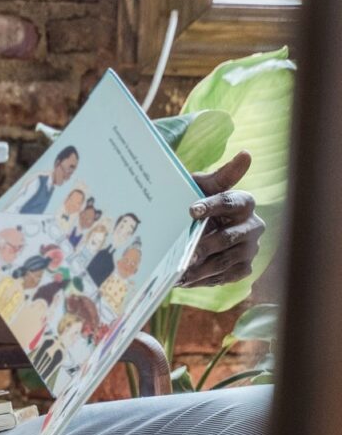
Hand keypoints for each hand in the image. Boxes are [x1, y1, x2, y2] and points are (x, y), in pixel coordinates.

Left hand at [179, 151, 264, 287]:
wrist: (195, 225)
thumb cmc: (199, 200)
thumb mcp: (204, 186)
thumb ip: (221, 175)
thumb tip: (247, 154)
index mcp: (244, 202)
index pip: (231, 202)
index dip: (212, 206)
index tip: (191, 210)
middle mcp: (253, 226)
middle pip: (228, 237)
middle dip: (205, 245)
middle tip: (185, 252)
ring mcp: (249, 249)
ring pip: (225, 260)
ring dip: (201, 267)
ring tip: (180, 270)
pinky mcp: (243, 268)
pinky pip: (224, 276)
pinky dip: (204, 279)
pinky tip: (185, 280)